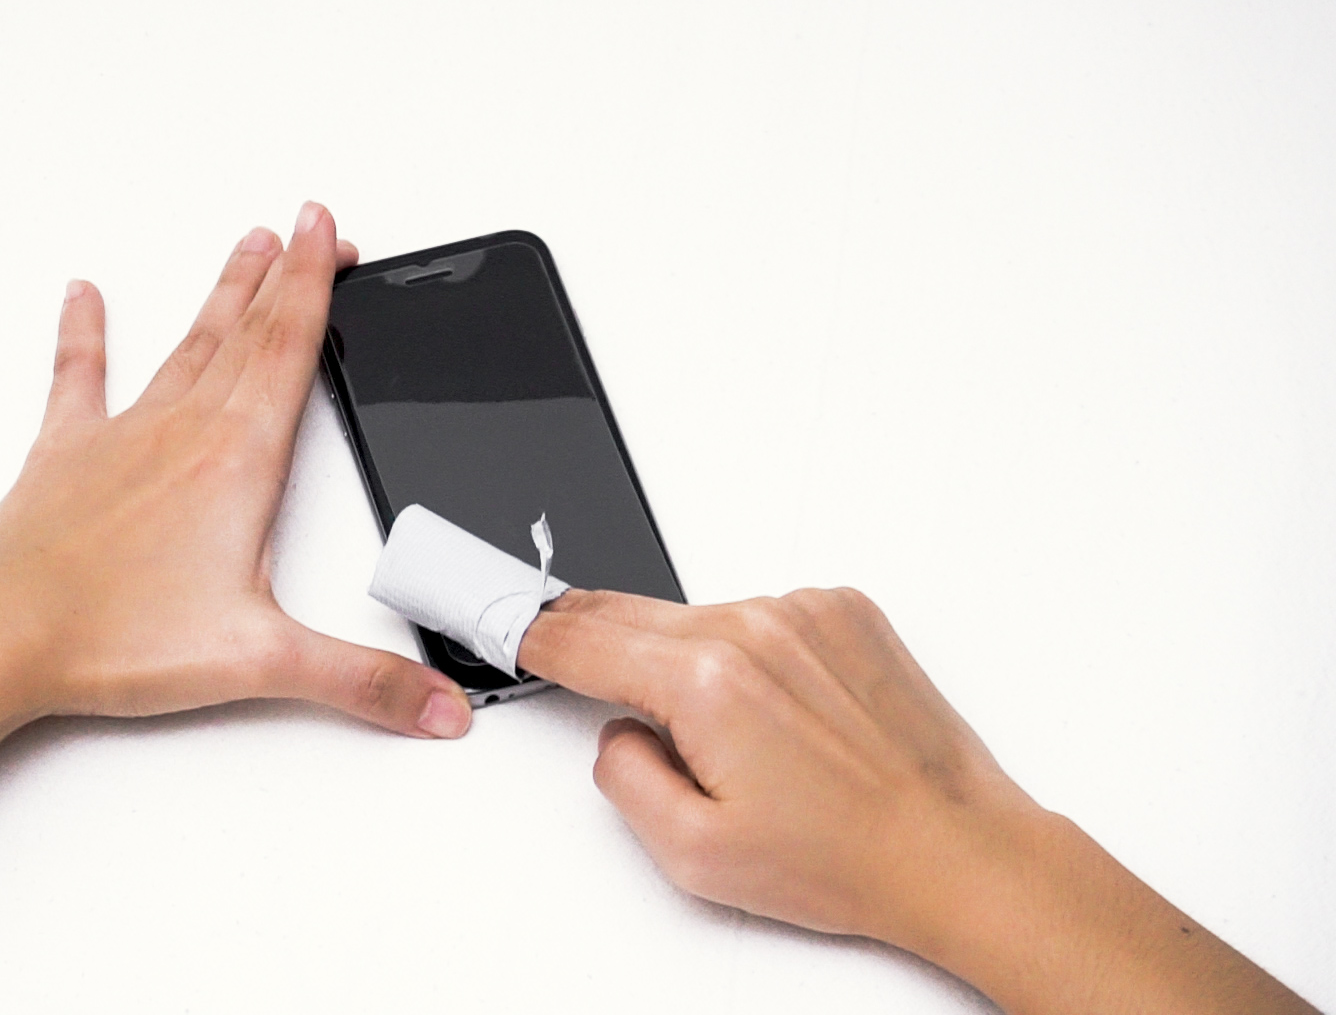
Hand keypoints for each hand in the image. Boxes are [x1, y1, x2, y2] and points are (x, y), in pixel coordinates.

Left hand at [0, 202, 472, 738]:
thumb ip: (362, 681)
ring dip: (221, 294)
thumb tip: (442, 706)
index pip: (292, 348)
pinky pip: (79, 377)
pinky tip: (82, 295)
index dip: (318, 283)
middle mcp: (184, 430)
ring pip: (186, 346)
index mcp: (238, 460)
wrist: (1, 637)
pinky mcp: (66, 456)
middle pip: (248, 332)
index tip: (330, 229)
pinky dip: (83, 334)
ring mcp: (123, 436)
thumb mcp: (261, 660)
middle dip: (286, 276)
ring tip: (246, 245)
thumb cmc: (116, 638)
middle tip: (310, 225)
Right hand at [523, 587, 1026, 941]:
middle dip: (588, 631)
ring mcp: (805, 612)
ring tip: (716, 730)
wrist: (957, 850)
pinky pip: (761, 616)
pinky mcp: (845, 612)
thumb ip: (625, 778)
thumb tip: (618, 736)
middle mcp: (755, 627)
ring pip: (697, 614)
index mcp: (707, 681)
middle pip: (631, 611)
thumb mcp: (694, 854)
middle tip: (563, 647)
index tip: (513, 630)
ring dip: (680, 651)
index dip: (535, 636)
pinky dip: (747, 649)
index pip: (585, 641)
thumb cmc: (847, 858)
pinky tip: (773, 710)